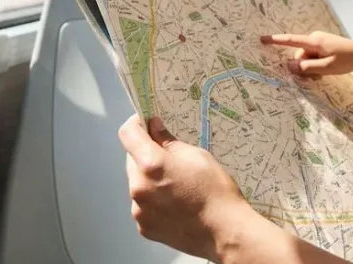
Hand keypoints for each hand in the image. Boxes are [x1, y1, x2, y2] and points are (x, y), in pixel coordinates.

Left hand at [119, 115, 261, 259]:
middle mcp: (138, 187)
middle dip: (146, 154)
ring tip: (177, 186)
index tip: (145, 122)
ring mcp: (139, 210)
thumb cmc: (216, 192)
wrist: (224, 230)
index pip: (128, 134)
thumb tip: (154, 129)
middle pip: (132, 160)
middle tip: (171, 159)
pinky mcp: (144, 226)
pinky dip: (153, 199)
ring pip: (137, 183)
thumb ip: (169, 142)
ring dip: (149, 178)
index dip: (137, 123)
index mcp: (151, 165)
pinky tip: (175, 203)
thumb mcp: (197, 156)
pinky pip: (142, 204)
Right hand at [261, 32, 352, 81]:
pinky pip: (313, 57)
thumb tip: (288, 65)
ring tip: (323, 75)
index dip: (276, 40)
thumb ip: (306, 67)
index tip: (262, 39)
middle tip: (316, 78)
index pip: (291, 40)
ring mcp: (319, 42)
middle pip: (299, 56)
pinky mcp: (323, 46)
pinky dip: (315, 66)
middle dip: (303, 68)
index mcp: (314, 41)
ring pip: (306, 58)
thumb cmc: (346, 60)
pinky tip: (325, 71)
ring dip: (310, 69)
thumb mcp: (326, 68)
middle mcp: (315, 39)